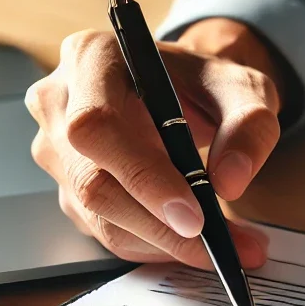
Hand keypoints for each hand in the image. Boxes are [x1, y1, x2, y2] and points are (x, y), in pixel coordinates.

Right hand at [26, 18, 287, 267]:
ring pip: (98, 216)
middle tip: (218, 246)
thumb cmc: (201, 83)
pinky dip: (153, 245)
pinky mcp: (67, 189)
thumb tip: (231, 181)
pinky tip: (192, 242)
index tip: (193, 216)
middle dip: (159, 225)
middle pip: (92, 182)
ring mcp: (56, 150)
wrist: (179, 92)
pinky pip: (103, 230)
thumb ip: (248, 124)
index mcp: (91, 58)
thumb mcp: (242, 86)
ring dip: (162, 243)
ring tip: (225, 247)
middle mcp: (59, 102)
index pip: (97, 125)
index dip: (142, 176)